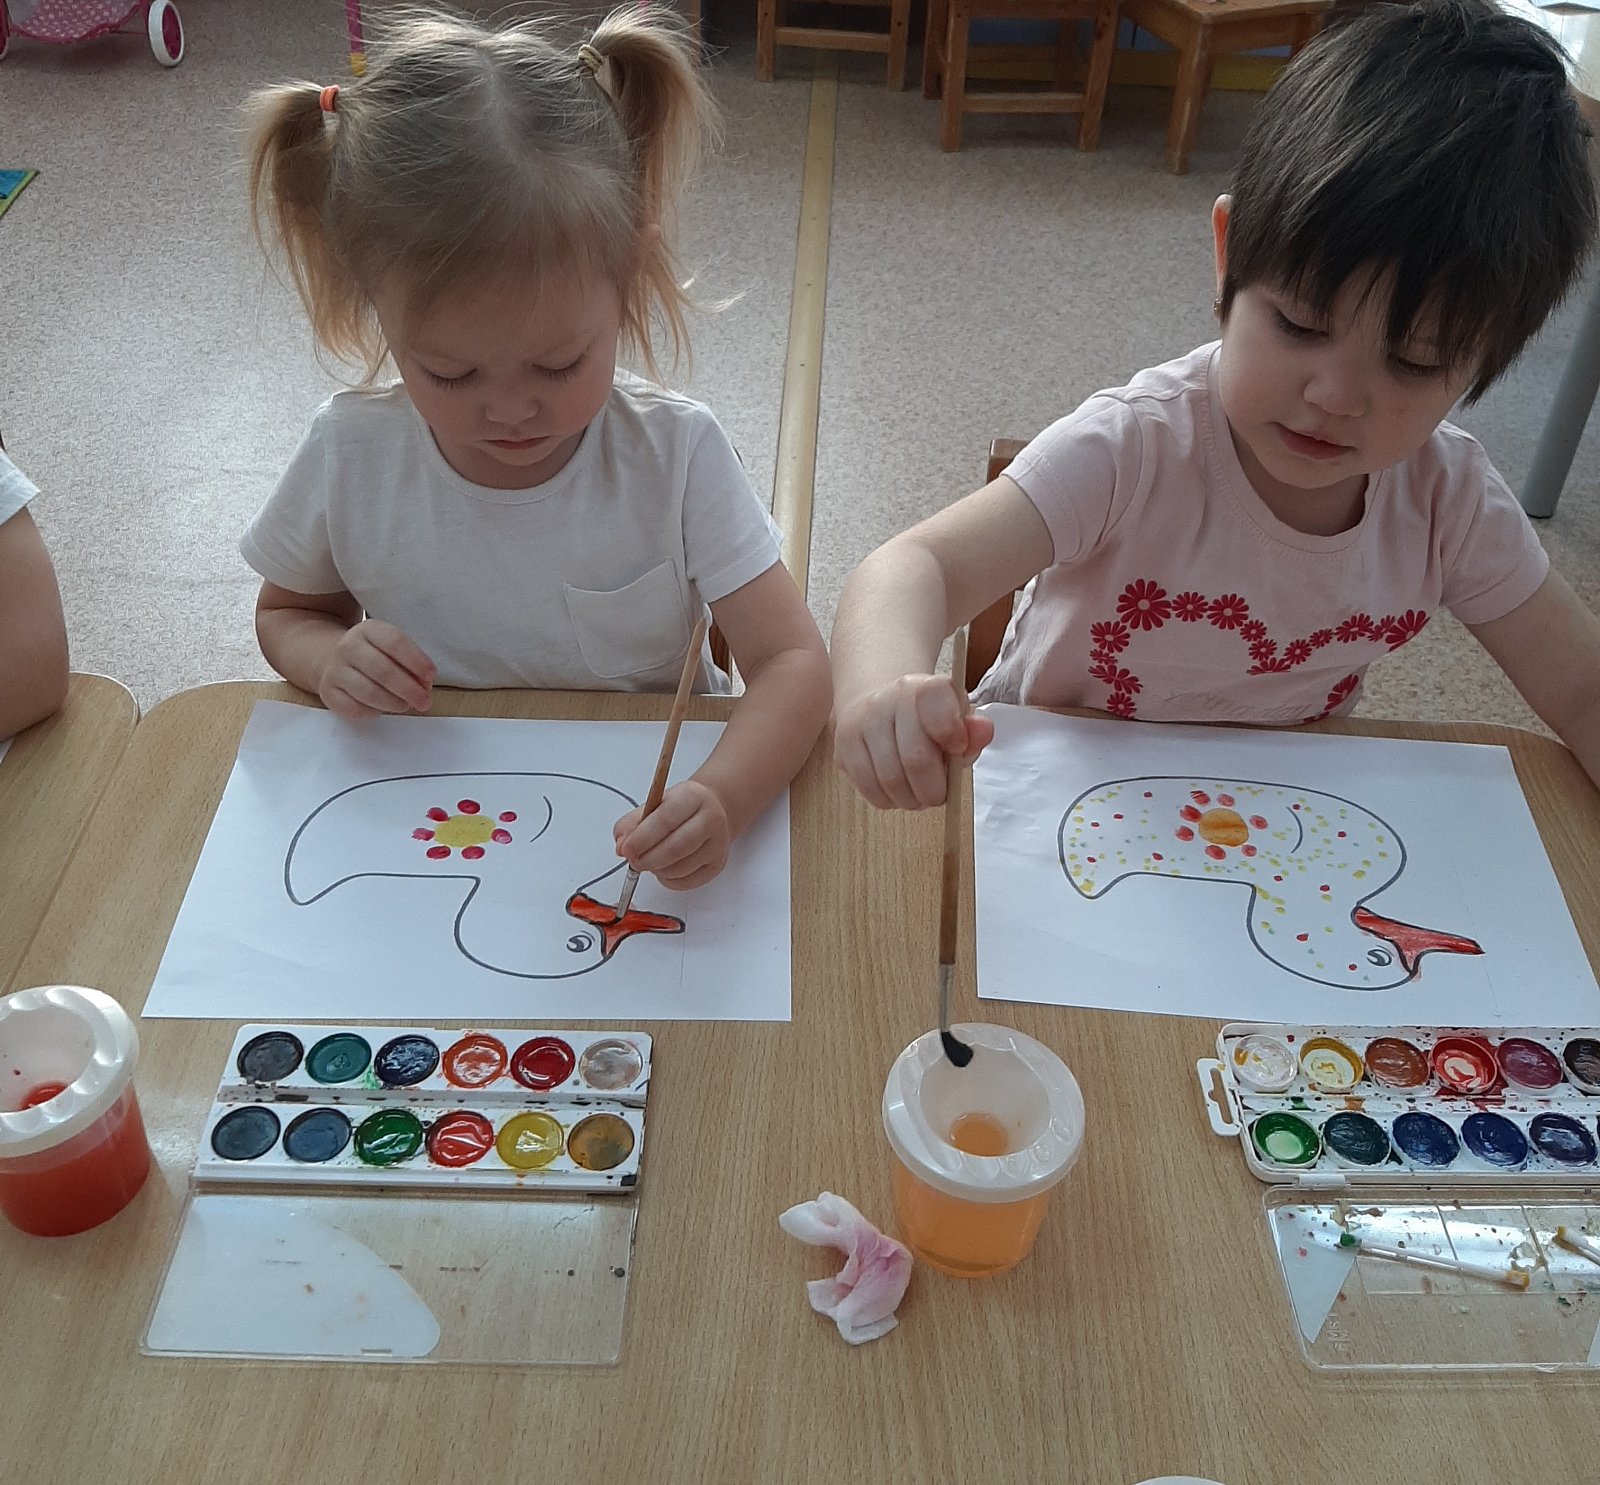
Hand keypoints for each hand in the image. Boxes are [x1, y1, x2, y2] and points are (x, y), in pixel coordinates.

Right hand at [317, 620, 435, 719]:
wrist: (331, 657)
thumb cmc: (374, 654)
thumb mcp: (391, 648)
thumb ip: (411, 663)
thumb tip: (424, 686)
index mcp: (368, 630)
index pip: (395, 642)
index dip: (417, 660)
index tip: (431, 675)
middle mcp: (348, 647)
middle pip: (383, 670)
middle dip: (409, 689)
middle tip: (424, 701)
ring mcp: (335, 670)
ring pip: (368, 692)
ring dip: (393, 703)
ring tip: (405, 705)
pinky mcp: (328, 692)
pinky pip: (354, 708)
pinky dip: (374, 712)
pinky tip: (382, 709)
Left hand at [612, 780, 731, 890]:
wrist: (709, 812)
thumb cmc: (679, 809)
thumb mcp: (654, 804)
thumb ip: (633, 822)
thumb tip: (621, 845)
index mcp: (693, 797)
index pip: (666, 819)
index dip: (642, 838)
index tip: (625, 849)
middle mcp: (711, 819)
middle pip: (676, 847)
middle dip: (647, 858)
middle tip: (633, 861)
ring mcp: (717, 844)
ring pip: (680, 868)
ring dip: (656, 869)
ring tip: (648, 861)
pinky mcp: (717, 865)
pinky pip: (685, 882)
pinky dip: (667, 879)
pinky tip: (663, 868)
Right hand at [833, 674, 993, 809]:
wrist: (876, 699)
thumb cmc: (927, 717)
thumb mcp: (957, 716)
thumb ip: (974, 729)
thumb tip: (982, 732)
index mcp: (922, 688)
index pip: (938, 707)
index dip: (953, 735)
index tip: (958, 749)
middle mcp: (886, 701)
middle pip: (915, 760)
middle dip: (934, 789)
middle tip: (939, 793)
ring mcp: (860, 724)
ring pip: (890, 782)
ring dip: (912, 799)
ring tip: (918, 793)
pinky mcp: (842, 748)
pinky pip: (870, 790)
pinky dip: (889, 800)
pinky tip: (897, 790)